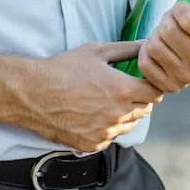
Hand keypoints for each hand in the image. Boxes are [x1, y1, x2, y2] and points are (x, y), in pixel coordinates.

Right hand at [20, 41, 163, 152]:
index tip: (145, 81)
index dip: (153, 85)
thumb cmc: (63, 69)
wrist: (33, 93)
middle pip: (145, 109)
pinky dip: (107, 127)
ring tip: (104, 101)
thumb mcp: (96, 51)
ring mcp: (105, 132)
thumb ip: (126, 49)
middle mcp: (117, 114)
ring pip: (129, 125)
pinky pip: (110, 137)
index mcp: (122, 90)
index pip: (156, 92)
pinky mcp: (92, 144)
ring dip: (124, 114)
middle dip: (139, 98)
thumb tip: (145, 45)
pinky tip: (92, 114)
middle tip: (123, 88)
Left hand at [135, 0, 189, 95]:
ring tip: (167, 35)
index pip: (188, 19)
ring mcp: (186, 78)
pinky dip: (146, 52)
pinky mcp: (168, 86)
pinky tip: (159, 49)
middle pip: (168, 31)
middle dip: (167, 20)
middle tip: (173, 21)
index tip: (184, 8)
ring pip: (154, 46)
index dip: (181, 8)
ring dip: (156, 35)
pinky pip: (145, 63)